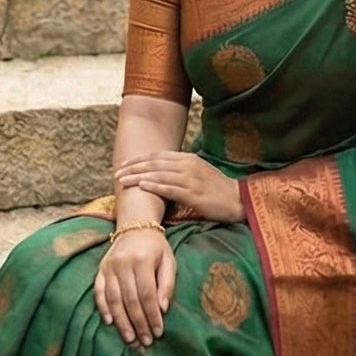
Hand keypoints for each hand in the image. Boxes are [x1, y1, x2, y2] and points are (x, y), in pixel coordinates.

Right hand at [95, 226, 175, 348]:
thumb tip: (162, 309)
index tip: (158, 332)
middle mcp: (123, 263)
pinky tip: (109, 322)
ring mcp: (109, 267)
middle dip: (138, 323)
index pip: (147, 294)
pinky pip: (99, 292)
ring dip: (121, 322)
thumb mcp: (168, 261)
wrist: (135, 226)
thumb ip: (167, 284)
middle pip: (130, 300)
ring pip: (114, 299)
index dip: (152, 315)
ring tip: (130, 339)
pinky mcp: (100, 270)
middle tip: (144, 341)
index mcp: (142, 260)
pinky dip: (103, 308)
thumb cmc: (155, 247)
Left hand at [114, 151, 245, 225]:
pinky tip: (142, 186)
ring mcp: (191, 179)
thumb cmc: (217, 189)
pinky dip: (154, 186)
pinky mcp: (194, 194)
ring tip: (122, 181)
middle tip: (117, 172)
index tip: (124, 163)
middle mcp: (188, 165)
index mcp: (188, 158)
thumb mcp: (199, 172)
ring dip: (138, 177)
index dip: (139, 159)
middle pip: (155, 163)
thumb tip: (161, 171)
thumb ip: (181, 169)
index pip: (158, 155)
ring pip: (159, 174)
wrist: (238, 199)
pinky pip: (170, 188)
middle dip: (133, 167)